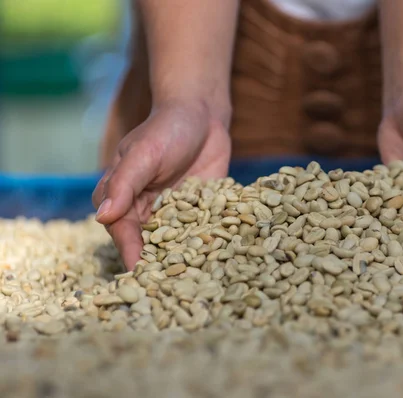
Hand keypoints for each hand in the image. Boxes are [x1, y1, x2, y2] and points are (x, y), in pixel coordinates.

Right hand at [93, 101, 230, 269]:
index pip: (123, 232)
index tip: (140, 277)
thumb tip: (102, 217)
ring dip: (182, 262)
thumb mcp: (144, 154)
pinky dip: (207, 247)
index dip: (131, 254)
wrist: (202, 115)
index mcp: (121, 198)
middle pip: (147, 245)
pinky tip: (218, 264)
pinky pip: (200, 233)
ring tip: (195, 285)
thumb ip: (124, 184)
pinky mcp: (199, 212)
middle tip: (168, 292)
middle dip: (156, 266)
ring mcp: (173, 214)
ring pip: (173, 244)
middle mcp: (145, 211)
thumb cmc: (166, 129)